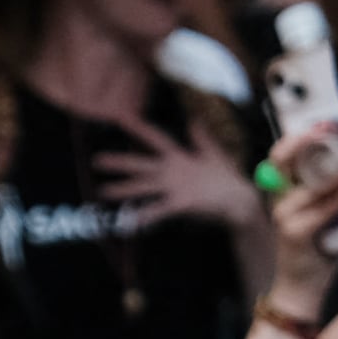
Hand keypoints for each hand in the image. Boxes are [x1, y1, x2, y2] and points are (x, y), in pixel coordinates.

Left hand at [90, 113, 258, 234]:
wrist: (242, 202)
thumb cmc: (228, 180)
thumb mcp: (214, 155)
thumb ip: (201, 139)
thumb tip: (194, 120)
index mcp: (181, 157)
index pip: (156, 138)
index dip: (137, 127)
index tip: (120, 117)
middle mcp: (175, 170)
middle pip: (142, 164)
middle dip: (119, 162)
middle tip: (95, 160)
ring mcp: (177, 187)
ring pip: (144, 187)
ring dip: (123, 189)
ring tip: (102, 191)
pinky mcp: (182, 203)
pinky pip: (159, 211)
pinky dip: (145, 217)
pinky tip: (130, 222)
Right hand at [260, 119, 337, 265]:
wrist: (302, 284)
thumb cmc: (317, 244)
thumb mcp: (324, 210)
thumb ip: (332, 189)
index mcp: (284, 188)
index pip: (282, 154)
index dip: (300, 136)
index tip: (324, 125)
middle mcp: (278, 197)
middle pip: (282, 160)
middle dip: (308, 143)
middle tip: (335, 135)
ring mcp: (283, 215)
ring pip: (308, 186)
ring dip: (336, 176)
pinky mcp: (294, 233)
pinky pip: (320, 211)